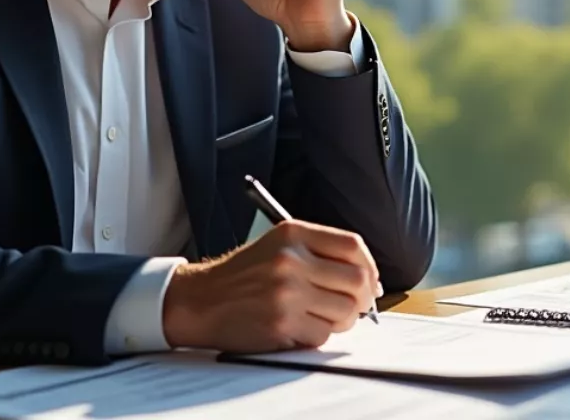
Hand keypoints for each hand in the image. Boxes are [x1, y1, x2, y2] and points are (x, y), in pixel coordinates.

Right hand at [161, 219, 379, 351]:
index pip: (352, 245)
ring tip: (319, 318)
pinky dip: (316, 336)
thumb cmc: (242, 277)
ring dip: (340, 321)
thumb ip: (319, 254)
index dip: (370, 266)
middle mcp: (291, 259)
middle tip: (353, 308)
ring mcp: (286, 292)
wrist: (199, 300)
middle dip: (361, 299)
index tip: (370, 282)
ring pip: (344, 311)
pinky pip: (322, 335)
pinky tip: (297, 328)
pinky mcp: (280, 323)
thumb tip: (367, 280)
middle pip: (356, 280)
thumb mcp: (277, 246)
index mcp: (293, 234)